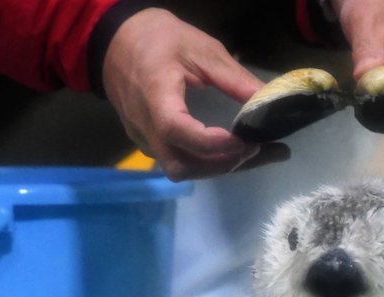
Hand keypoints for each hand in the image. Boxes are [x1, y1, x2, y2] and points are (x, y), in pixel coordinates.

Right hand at [102, 8, 290, 180]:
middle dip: (222, 165)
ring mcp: (143, 138)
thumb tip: (268, 100)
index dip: (212, 143)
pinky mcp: (147, 142)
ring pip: (180, 169)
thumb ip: (233, 78)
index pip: (176, 130)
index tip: (246, 139)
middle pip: (180, 165)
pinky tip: (231, 151)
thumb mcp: (201, 49)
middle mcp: (144, 125)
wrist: (115, 42)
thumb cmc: (159, 39)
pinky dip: (206, 162)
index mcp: (155, 95)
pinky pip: (177, 160)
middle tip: (260, 150)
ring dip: (218, 168)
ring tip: (256, 154)